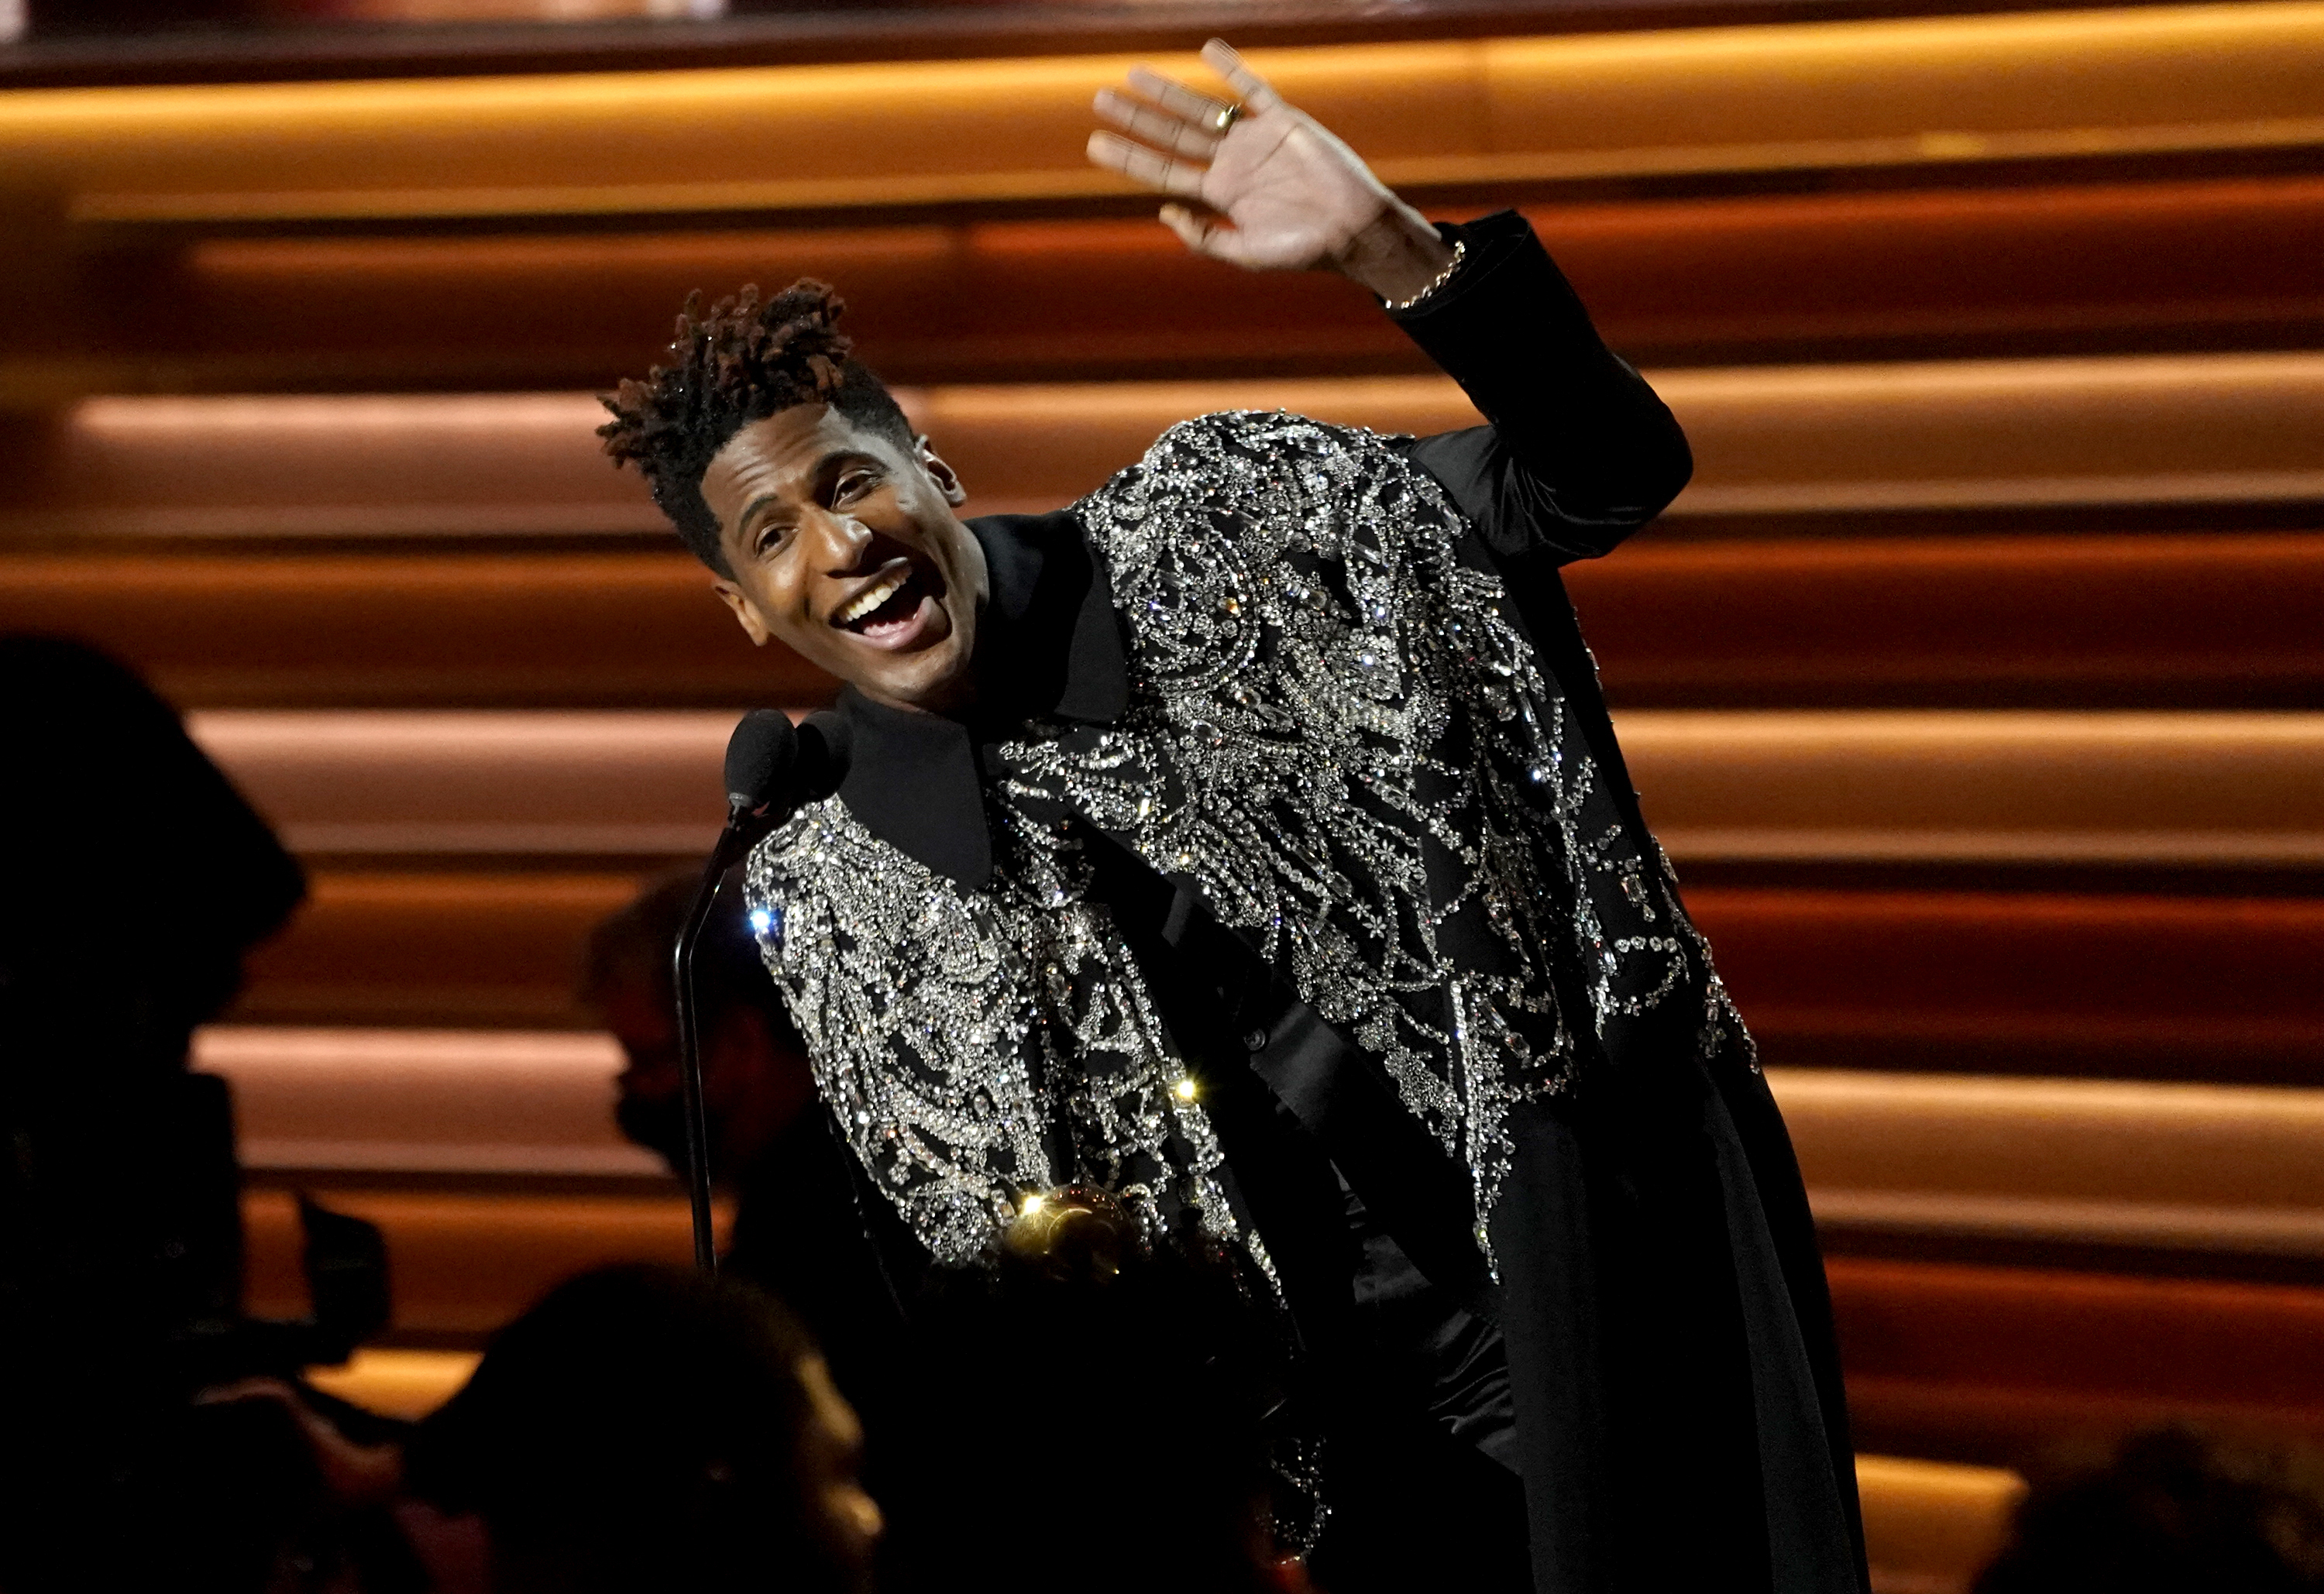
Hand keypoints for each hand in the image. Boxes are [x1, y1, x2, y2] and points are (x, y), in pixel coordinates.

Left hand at [1087, 39, 1455, 302]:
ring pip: (1201, 109)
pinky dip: (1232, 70)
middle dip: (1137, 118)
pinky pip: (1253, 90)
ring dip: (1167, 93)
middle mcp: (1232, 163)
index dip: (1130, 157)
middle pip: (1173, 135)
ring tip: (1133, 75)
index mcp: (1219, 194)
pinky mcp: (1283, 122)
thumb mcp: (1244, 253)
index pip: (1164, 170)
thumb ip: (1202, 237)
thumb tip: (1162, 210)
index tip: (1095, 144)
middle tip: (1100, 99)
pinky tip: (1208, 51)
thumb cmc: (1303, 250)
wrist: (1353, 232)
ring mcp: (1255, 140)